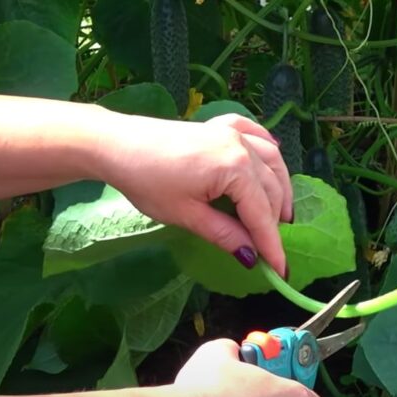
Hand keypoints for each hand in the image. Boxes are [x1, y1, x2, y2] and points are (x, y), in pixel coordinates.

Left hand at [99, 113, 292, 276]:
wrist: (115, 144)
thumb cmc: (146, 182)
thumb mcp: (186, 215)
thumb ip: (224, 234)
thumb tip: (250, 256)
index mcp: (235, 169)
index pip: (261, 214)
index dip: (271, 245)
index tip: (281, 271)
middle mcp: (242, 147)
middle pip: (271, 190)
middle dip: (274, 222)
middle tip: (271, 249)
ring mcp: (234, 132)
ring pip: (272, 163)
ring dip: (280, 189)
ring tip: (281, 215)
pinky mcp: (222, 125)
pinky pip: (257, 135)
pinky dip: (268, 150)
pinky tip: (273, 160)